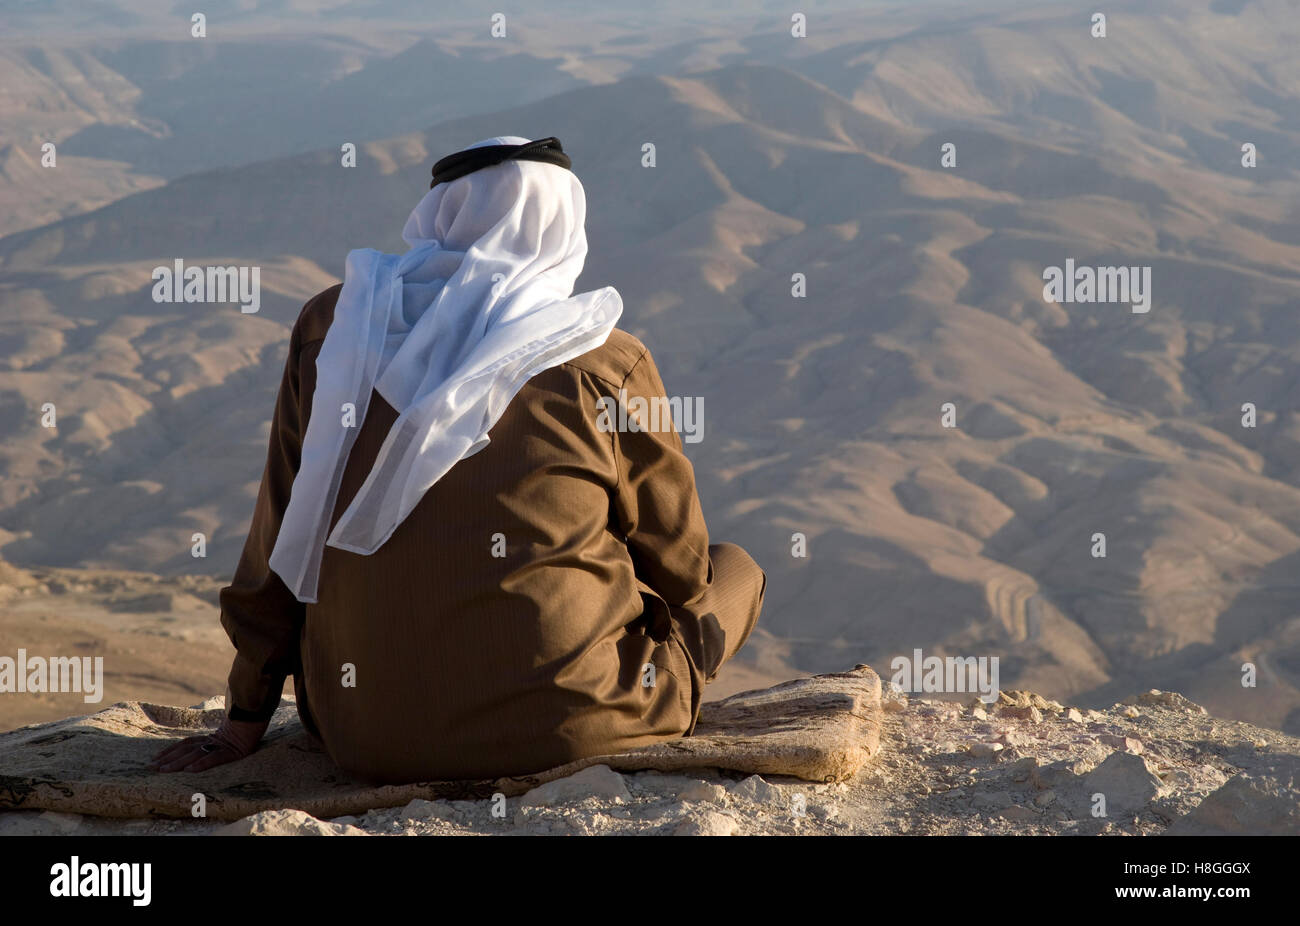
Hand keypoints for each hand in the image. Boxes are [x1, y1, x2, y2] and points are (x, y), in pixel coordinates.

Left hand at [149, 715, 268, 772]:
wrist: (259, 715)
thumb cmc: (246, 722)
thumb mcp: (228, 730)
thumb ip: (218, 732)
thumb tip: (208, 735)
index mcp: (210, 737)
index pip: (185, 744)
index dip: (170, 750)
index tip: (156, 758)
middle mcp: (212, 741)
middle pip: (185, 750)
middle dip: (168, 759)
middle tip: (152, 767)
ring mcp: (221, 746)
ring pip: (195, 755)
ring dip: (178, 763)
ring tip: (164, 770)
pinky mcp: (231, 752)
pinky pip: (213, 759)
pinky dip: (201, 764)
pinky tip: (189, 771)